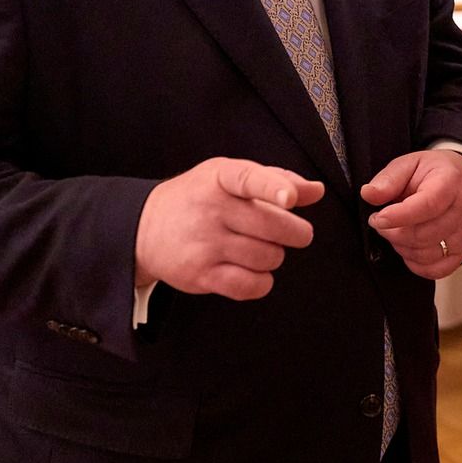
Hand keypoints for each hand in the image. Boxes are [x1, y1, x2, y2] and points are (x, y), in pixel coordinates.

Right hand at [134, 158, 321, 299]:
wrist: (145, 227)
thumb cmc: (200, 198)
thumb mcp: (230, 176)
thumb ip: (276, 179)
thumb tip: (316, 191)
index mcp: (220, 178)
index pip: (249, 179)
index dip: (273, 188)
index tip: (290, 198)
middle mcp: (211, 209)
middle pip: (273, 226)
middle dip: (296, 233)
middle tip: (294, 233)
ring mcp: (204, 244)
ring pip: (268, 257)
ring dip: (275, 256)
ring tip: (261, 248)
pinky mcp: (200, 275)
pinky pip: (250, 285)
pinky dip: (262, 282)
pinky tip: (253, 270)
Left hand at [361, 149, 461, 279]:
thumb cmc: (436, 172)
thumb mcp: (409, 164)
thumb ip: (388, 179)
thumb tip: (369, 194)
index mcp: (450, 182)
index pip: (428, 205)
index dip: (399, 216)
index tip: (379, 218)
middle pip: (424, 235)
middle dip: (393, 232)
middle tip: (381, 221)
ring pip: (427, 254)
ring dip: (402, 247)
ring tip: (396, 230)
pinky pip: (437, 269)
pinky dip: (416, 263)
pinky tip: (409, 247)